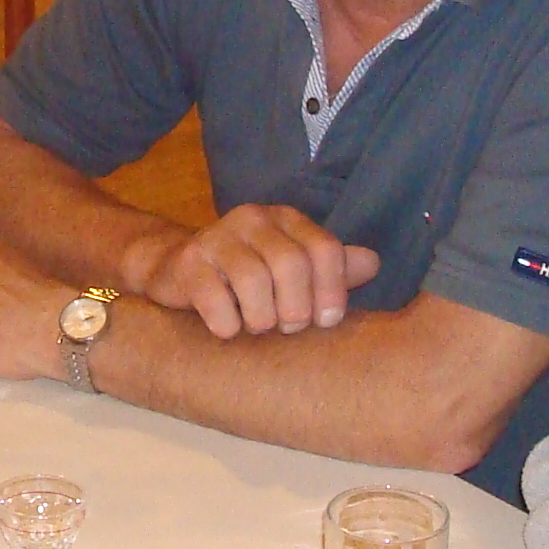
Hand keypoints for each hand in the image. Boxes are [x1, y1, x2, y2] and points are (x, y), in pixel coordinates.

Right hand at [130, 203, 377, 337]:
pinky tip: (228, 329)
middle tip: (288, 327)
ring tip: (258, 328)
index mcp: (286, 219)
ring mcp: (216, 238)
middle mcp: (252, 219)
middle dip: (296, 308)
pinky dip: (227, 324)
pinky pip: (214, 299)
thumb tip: (373, 264)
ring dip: (261, 319)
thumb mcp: (292, 268)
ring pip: (253, 281)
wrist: (175, 269)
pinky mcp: (186, 263)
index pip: (324, 249)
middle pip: (291, 264)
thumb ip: (332, 267)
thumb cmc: (246, 277)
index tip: (325, 322)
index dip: (332, 291)